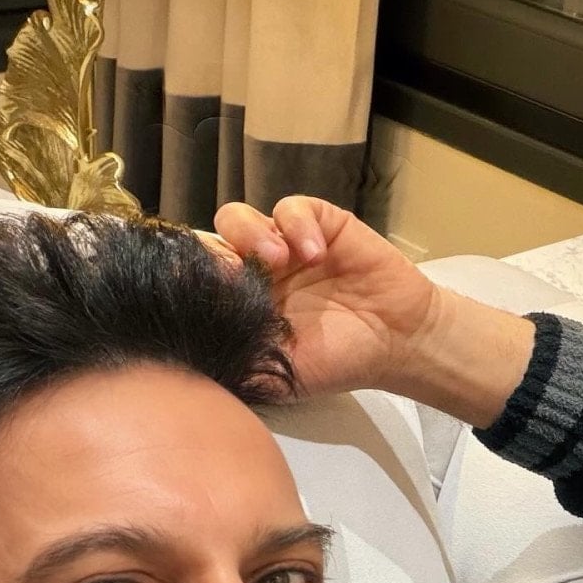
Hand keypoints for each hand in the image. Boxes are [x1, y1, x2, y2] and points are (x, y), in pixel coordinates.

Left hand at [207, 197, 440, 399]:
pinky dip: (297, 226)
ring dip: (250, 235)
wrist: (395, 344)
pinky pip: (292, 208)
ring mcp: (283, 245)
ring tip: (278, 261)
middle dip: (212, 255)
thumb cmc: (335, 363)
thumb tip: (189, 349)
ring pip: (238, 218)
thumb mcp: (277, 374)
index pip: (194, 280)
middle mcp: (253, 271)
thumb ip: (235, 357)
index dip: (187, 279)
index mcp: (237, 305)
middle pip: (207, 242)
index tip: (193, 293)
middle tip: (235, 278)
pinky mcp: (318, 223)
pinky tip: (315, 254)